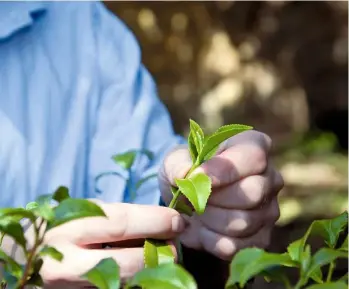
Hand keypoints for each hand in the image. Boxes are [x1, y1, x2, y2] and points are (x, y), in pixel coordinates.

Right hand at [25, 202, 184, 287]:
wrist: (25, 258)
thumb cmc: (62, 227)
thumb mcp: (83, 212)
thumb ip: (114, 218)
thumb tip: (159, 222)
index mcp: (69, 227)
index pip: (121, 223)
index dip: (155, 221)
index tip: (177, 220)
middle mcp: (66, 261)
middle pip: (127, 261)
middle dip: (159, 253)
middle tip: (174, 245)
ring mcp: (71, 287)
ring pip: (124, 283)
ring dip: (150, 271)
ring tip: (161, 258)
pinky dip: (135, 281)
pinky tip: (143, 271)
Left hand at [159, 130, 283, 260]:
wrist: (187, 200)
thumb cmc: (187, 172)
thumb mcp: (175, 160)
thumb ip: (177, 162)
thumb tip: (186, 174)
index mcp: (253, 147)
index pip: (253, 156)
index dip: (223, 170)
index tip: (196, 177)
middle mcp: (270, 177)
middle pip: (252, 192)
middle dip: (213, 198)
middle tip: (193, 197)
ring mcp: (269, 210)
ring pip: (243, 222)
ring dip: (210, 219)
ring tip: (197, 210)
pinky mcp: (261, 238)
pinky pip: (237, 246)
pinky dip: (212, 240)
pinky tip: (204, 228)